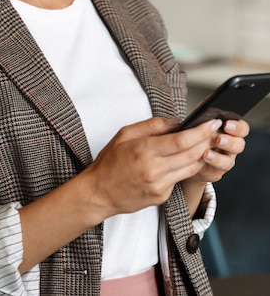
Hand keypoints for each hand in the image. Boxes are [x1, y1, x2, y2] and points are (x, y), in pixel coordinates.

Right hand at [82, 116, 224, 220]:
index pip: (182, 140)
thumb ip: (152, 125)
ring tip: (209, 142)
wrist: (100, 193)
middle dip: (208, 140)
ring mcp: (159, 185)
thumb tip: (177, 121)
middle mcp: (154, 170)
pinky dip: (187, 167)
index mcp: (144, 150)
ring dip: (203, 154)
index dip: (201, 131)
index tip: (212, 123)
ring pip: (191, 168)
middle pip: (192, 154)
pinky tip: (190, 158)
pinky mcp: (161, 196)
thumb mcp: (125, 134)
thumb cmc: (110, 161)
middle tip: (217, 131)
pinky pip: (180, 178)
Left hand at [192, 118, 249, 183]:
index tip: (227, 124)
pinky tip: (202, 160)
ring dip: (218, 157)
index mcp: (230, 132)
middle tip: (218, 139)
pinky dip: (208, 166)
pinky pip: (216, 171)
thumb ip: (204, 115)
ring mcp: (225, 160)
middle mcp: (231, 146)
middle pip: (239, 145)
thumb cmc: (197, 136)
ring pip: (229, 161)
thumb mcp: (200, 122)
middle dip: (230, 142)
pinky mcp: (216, 172)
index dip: (237, 127)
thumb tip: (202, 107)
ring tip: (206, 153)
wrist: (189, 157)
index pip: (242, 128)